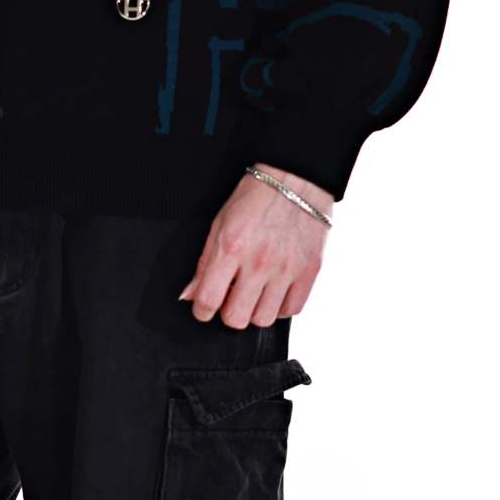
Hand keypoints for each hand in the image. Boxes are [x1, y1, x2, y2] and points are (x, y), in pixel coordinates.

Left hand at [181, 163, 332, 327]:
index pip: (208, 300)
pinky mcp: (310, 272)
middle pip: (236, 318)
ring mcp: (287, 269)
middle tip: (230, 299)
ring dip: (255, 311)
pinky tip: (275, 291)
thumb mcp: (220, 223)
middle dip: (228, 313)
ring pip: (264, 319)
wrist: (295, 180)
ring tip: (254, 294)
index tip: (203, 308)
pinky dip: (280, 307)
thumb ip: (204, 263)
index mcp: (231, 247)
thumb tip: (190, 295)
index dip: (200, 311)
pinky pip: (292, 310)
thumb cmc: (255, 198)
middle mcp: (259, 262)